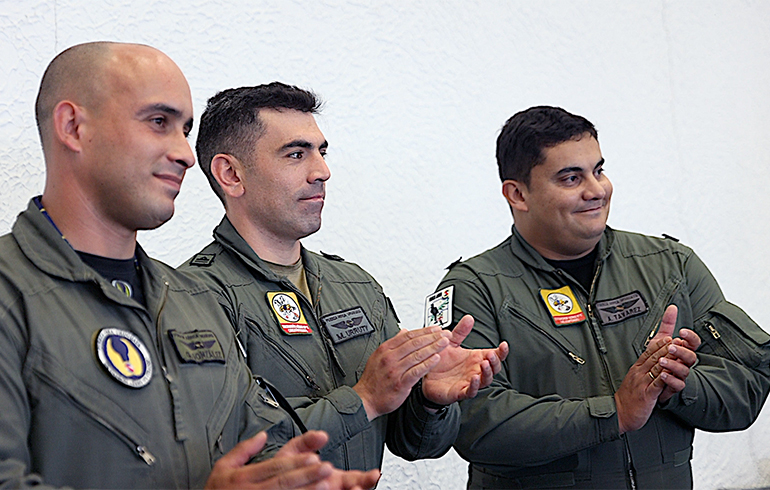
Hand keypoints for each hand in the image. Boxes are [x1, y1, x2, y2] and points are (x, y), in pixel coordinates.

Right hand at [205, 431, 379, 489]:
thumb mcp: (222, 468)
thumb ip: (243, 450)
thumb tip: (262, 435)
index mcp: (243, 477)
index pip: (274, 467)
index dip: (295, 462)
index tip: (313, 456)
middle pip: (283, 482)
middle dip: (306, 475)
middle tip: (325, 467)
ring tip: (324, 484)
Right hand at [353, 326, 451, 419]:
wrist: (365, 399)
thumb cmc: (372, 380)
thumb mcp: (378, 356)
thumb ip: (393, 343)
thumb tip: (403, 331)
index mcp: (385, 349)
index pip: (408, 336)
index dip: (424, 331)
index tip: (435, 329)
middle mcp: (390, 358)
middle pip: (414, 343)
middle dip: (432, 337)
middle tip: (444, 334)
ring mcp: (395, 370)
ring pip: (417, 355)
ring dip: (433, 348)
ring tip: (444, 343)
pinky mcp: (400, 383)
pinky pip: (416, 371)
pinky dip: (427, 364)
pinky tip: (436, 359)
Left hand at [422, 315, 509, 404]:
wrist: (426, 375)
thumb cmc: (441, 362)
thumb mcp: (450, 343)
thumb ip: (460, 331)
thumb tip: (469, 318)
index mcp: (475, 358)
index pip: (494, 355)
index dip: (501, 352)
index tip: (504, 345)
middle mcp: (475, 370)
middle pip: (494, 369)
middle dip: (495, 362)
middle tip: (492, 355)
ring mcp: (469, 381)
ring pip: (485, 380)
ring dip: (487, 373)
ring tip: (485, 364)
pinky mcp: (460, 392)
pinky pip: (470, 391)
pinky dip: (474, 386)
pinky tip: (474, 378)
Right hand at [614, 335, 671, 433]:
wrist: (619, 413)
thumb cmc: (628, 399)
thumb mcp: (633, 381)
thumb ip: (642, 371)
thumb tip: (652, 363)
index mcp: (636, 370)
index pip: (647, 353)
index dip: (658, 344)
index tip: (667, 337)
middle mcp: (639, 374)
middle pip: (653, 357)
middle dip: (665, 348)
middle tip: (675, 339)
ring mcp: (642, 383)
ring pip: (656, 368)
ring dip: (667, 358)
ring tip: (676, 351)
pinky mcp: (646, 394)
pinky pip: (657, 383)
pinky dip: (664, 376)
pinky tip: (671, 372)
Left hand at [648, 305, 700, 401]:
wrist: (646, 380)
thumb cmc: (657, 359)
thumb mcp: (659, 340)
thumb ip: (667, 324)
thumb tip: (672, 307)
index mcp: (682, 350)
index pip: (694, 343)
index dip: (691, 337)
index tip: (682, 331)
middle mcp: (683, 362)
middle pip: (691, 357)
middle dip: (682, 351)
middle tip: (671, 346)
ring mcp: (679, 375)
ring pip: (684, 370)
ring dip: (673, 364)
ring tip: (662, 360)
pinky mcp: (673, 387)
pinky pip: (677, 385)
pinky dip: (670, 379)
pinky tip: (663, 375)